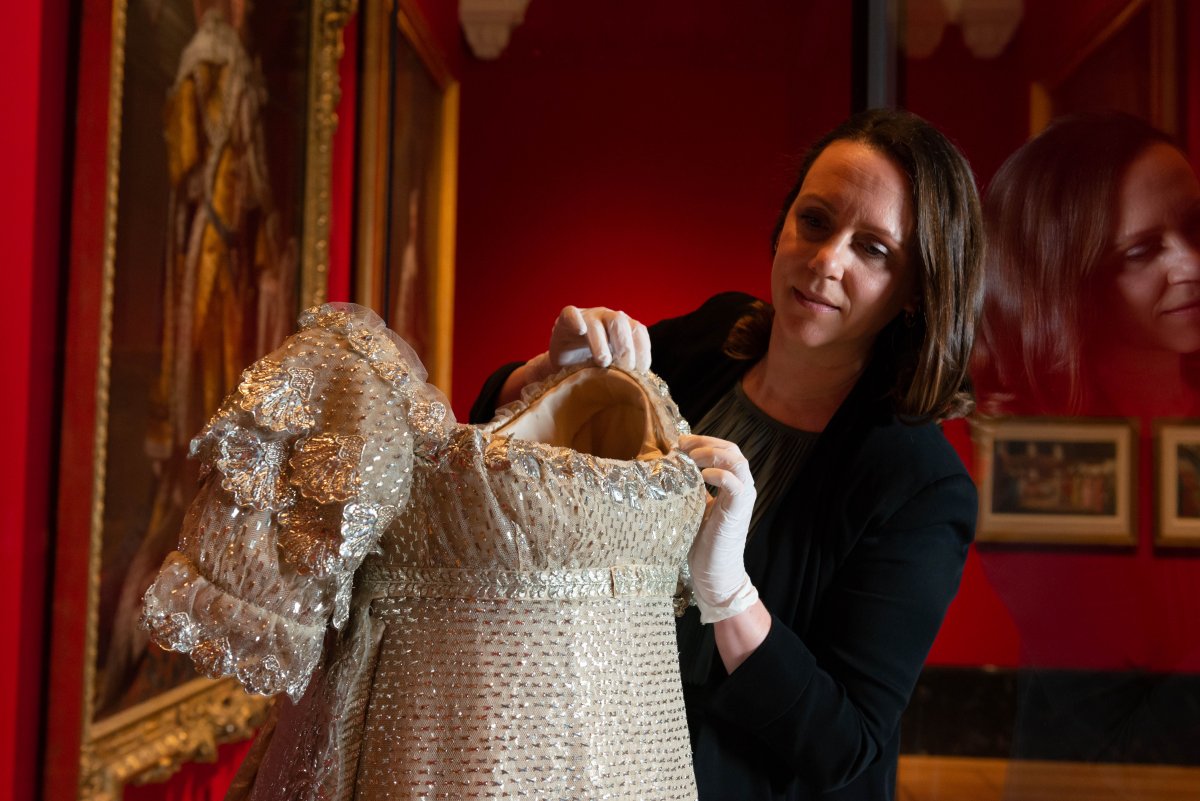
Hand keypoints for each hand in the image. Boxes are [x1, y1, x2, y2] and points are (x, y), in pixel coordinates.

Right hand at [525, 306, 651, 382]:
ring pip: (597, 322)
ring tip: (603, 362)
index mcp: (624, 327)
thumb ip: (628, 370)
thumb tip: (644, 386)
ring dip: (602, 343)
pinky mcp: (565, 320)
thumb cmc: (593, 366)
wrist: (564, 365)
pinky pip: (571, 314)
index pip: (638, 331)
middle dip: (625, 347)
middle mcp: (607, 317)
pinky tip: (580, 331)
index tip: (640, 371)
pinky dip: (576, 321)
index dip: (642, 350)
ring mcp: (586, 316)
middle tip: (624, 369)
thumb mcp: (614, 368)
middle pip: (620, 323)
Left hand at [678, 434, 759, 623]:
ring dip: (713, 454)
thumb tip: (665, 471)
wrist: (714, 574)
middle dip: (706, 442)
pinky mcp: (738, 512)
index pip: (724, 450)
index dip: (703, 441)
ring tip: (692, 458)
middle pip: (732, 450)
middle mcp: (741, 488)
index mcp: (731, 485)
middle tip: (682, 445)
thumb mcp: (692, 508)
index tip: (679, 444)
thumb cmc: (701, 544)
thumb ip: (688, 488)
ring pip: (738, 462)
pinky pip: (735, 484)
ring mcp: (742, 499)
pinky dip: (719, 475)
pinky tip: (701, 476)